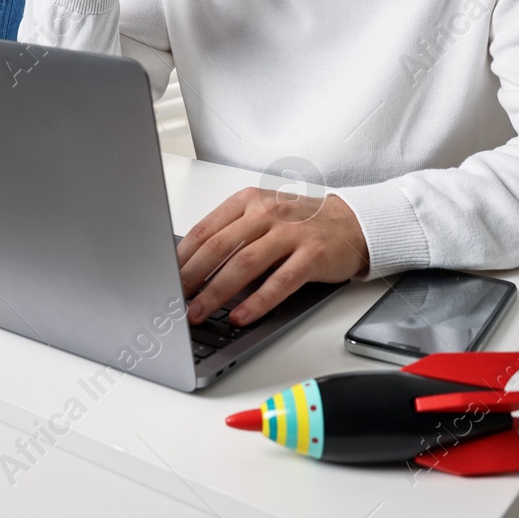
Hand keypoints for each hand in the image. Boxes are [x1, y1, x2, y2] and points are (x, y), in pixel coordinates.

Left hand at [176, 188, 369, 325]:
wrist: (353, 222)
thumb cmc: (301, 224)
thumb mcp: (263, 217)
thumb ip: (232, 235)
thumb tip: (191, 269)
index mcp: (248, 201)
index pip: (205, 230)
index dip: (181, 257)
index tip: (165, 279)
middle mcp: (267, 213)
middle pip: (219, 247)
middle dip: (192, 278)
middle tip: (174, 300)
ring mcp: (290, 233)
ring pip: (244, 264)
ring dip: (217, 293)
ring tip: (198, 312)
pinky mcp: (311, 256)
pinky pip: (279, 282)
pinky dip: (257, 302)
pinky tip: (241, 316)